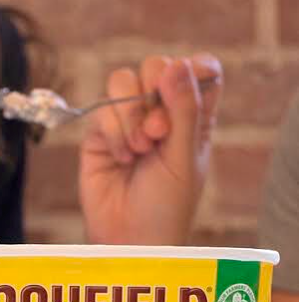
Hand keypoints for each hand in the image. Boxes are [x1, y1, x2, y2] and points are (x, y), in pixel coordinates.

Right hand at [79, 54, 222, 244]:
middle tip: (160, 132)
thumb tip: (177, 64)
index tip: (183, 89)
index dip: (193, 69)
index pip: (200, 70)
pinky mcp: (101, 132)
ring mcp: (129, 120)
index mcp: (194, 117)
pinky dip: (113, 132)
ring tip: (140, 149)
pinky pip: (102, 107)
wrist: (129, 238)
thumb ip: (184, 110)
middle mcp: (162, 112)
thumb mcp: (185, 158)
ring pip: (123, 80)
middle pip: (158, 66)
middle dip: (156, 93)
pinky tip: (122, 158)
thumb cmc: (167, 206)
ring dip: (131, 114)